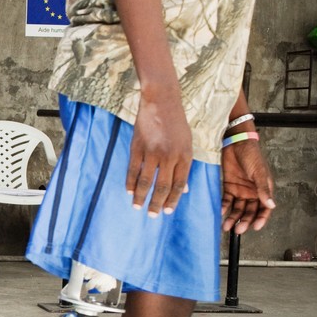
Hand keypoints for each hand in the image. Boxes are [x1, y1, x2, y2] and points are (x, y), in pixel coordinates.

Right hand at [127, 87, 192, 215]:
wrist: (161, 101)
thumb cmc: (176, 122)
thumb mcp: (186, 143)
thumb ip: (185, 166)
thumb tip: (184, 189)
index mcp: (185, 156)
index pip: (179, 184)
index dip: (173, 200)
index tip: (168, 211)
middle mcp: (170, 156)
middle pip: (163, 186)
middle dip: (157, 203)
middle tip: (152, 215)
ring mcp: (152, 152)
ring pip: (146, 181)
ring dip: (141, 197)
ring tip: (137, 207)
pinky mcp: (137, 147)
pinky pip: (132, 170)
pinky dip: (130, 182)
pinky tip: (129, 191)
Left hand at [221, 140, 275, 233]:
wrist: (236, 143)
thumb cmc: (252, 156)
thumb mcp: (259, 173)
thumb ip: (263, 189)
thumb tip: (271, 205)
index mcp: (263, 190)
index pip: (264, 208)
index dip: (261, 219)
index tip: (255, 227)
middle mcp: (252, 192)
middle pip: (249, 211)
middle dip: (244, 221)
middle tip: (237, 230)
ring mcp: (240, 190)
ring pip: (237, 208)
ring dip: (233, 217)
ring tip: (226, 226)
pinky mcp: (229, 186)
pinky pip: (227, 200)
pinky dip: (224, 206)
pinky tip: (221, 212)